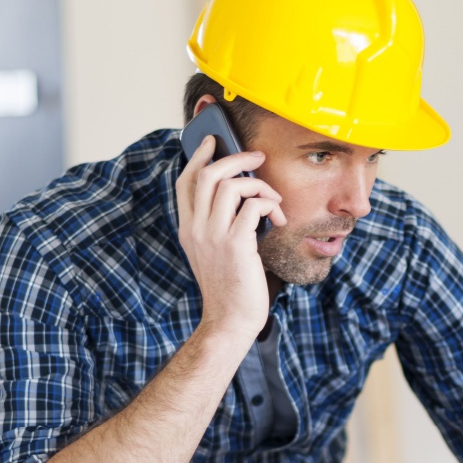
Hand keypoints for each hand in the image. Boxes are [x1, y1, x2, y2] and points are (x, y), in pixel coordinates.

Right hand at [175, 136, 286, 338]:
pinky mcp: (236, 244)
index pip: (186, 181)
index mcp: (188, 228)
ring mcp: (214, 236)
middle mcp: (196, 229)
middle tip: (257, 157)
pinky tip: (277, 221)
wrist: (230, 321)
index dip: (199, 156)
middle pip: (207, 174)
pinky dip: (270, 205)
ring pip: (231, 185)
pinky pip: (253, 206)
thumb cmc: (229, 286)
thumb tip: (239, 195)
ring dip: (260, 185)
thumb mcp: (213, 252)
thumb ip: (217, 224)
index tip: (214, 142)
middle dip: (235, 157)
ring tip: (274, 201)